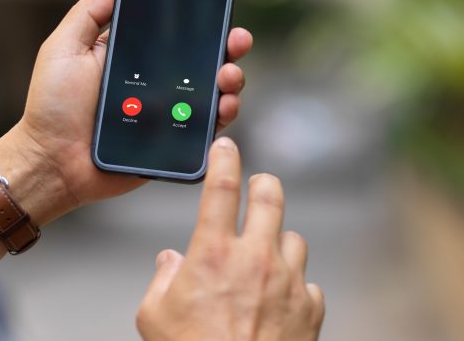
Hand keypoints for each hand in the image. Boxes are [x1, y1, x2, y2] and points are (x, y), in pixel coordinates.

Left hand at [0, 0, 251, 262]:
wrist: (53, 162)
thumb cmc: (51, 108)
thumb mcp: (64, 51)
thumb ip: (87, 15)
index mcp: (131, 58)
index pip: (173, 35)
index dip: (198, 23)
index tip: (217, 13)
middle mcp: (153, 83)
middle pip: (202, 61)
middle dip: (227, 48)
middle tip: (236, 41)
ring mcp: (165, 112)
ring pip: (211, 93)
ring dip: (230, 80)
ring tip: (228, 76)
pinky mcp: (171, 141)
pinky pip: (204, 129)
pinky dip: (222, 117)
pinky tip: (224, 107)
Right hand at [136, 137, 324, 340]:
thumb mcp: (154, 316)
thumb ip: (161, 279)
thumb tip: (170, 262)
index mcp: (214, 254)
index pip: (221, 188)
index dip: (225, 160)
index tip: (227, 148)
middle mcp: (256, 259)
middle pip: (271, 198)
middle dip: (265, 184)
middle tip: (260, 186)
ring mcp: (288, 282)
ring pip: (294, 239)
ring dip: (280, 242)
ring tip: (266, 258)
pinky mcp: (310, 308)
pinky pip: (308, 283)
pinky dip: (295, 286)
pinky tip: (280, 301)